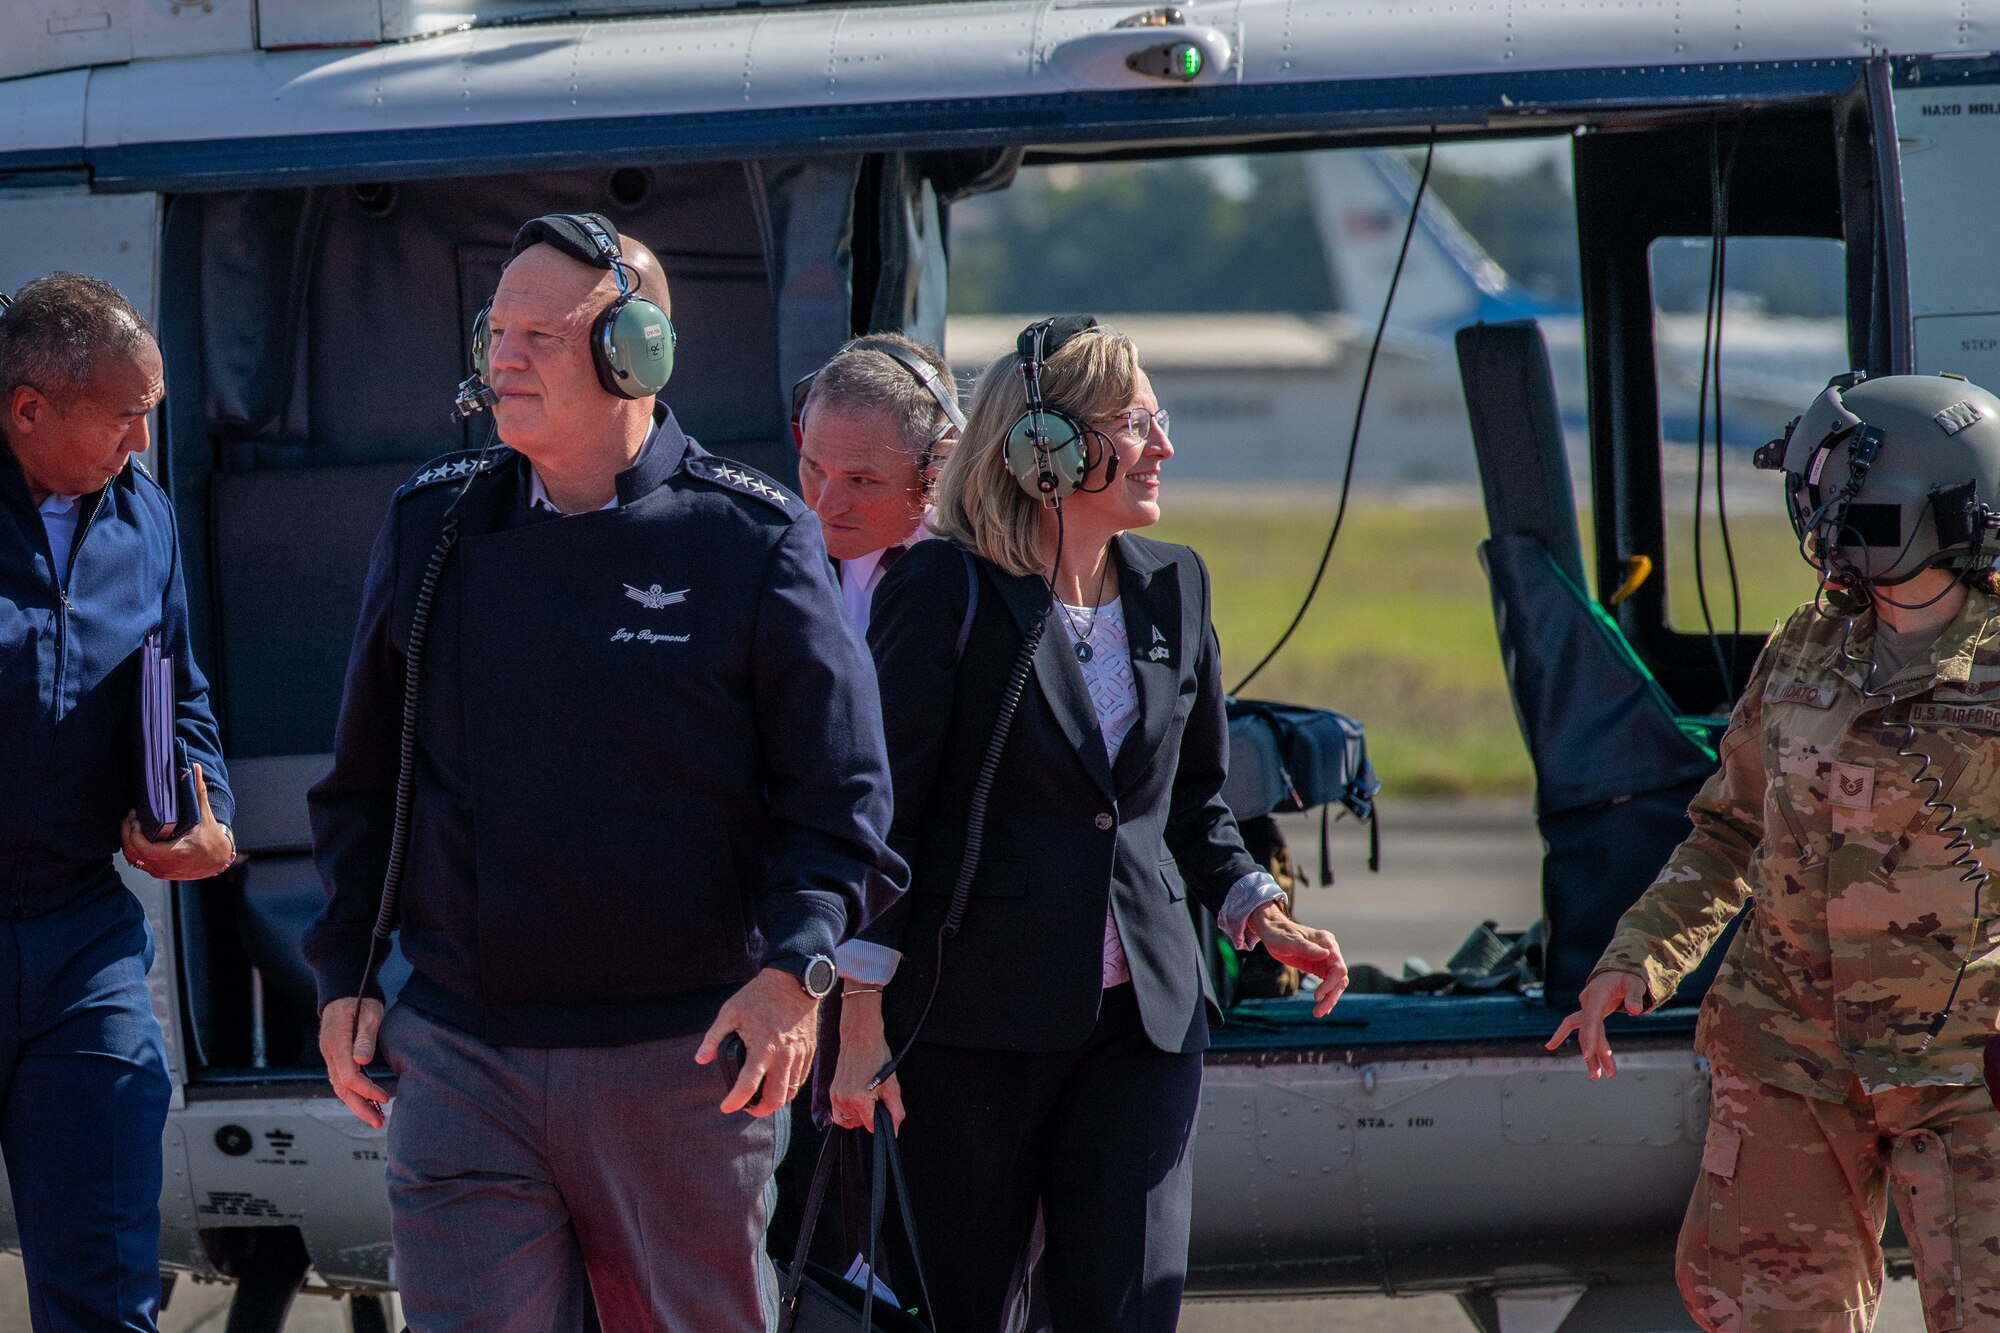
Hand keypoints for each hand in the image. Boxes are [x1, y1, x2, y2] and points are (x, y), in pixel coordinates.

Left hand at [122, 763, 232, 880]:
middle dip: (126, 833)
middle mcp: (166, 866)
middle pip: (133, 852)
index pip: (143, 847)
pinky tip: (136, 836)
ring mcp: (161, 871)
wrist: (218, 860)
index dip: (133, 833)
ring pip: (133, 859)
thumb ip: (198, 793)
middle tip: (130, 817)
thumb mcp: (206, 816)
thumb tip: (194, 769)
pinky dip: (134, 849)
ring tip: (131, 825)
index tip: (135, 817)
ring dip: (128, 842)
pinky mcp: (159, 872)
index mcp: (176, 853)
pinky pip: (138, 862)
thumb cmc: (212, 839)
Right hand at [319, 997, 389, 1127]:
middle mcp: (329, 1052)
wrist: (343, 992)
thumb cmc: (360, 1000)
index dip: (366, 1090)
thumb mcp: (369, 1013)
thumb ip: (366, 1037)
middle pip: (342, 1087)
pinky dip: (354, 1093)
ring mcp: (329, 1056)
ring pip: (340, 1087)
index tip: (385, 1098)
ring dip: (357, 1104)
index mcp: (336, 1041)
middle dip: (360, 1107)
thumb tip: (362, 1062)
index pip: (348, 1075)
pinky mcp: (334, 1057)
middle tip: (379, 1122)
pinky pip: (341, 1080)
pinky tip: (368, 1102)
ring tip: (377, 1117)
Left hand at [696, 968, 819, 1117]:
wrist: (794, 980)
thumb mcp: (730, 1012)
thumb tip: (700, 1059)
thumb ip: (714, 1037)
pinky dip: (789, 1087)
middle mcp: (783, 1056)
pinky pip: (800, 1079)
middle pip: (775, 1099)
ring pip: (790, 1092)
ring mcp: (799, 1055)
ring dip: (775, 1100)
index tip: (726, 1107)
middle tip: (747, 1107)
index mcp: (762, 1049)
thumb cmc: (759, 995)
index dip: (735, 1102)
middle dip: (760, 1109)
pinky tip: (777, 1082)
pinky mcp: (809, 1051)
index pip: (748, 1087)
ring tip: (762, 1096)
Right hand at [828, 991, 904, 1133]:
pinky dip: (848, 1112)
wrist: (861, 1037)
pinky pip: (838, 1114)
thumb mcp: (892, 1086)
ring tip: (866, 1096)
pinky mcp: (831, 1092)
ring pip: (848, 1121)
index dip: (880, 1120)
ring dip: (858, 1115)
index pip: (870, 1126)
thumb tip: (894, 1132)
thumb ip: (895, 1111)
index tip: (883, 1106)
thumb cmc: (878, 1058)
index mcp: (859, 1099)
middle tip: (876, 1098)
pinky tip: (857, 1098)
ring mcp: (835, 1096)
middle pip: (859, 1124)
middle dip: (869, 1116)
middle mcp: (844, 1100)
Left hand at [1250, 901, 1348, 1017]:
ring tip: (1318, 1013)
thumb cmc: (1279, 933)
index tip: (1316, 996)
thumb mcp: (1290, 941)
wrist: (1272, 931)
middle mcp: (1330, 951)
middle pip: (1339, 978)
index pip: (1338, 967)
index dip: (1330, 984)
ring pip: (1336, 982)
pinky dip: (1326, 995)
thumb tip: (1326, 954)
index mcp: (1326, 942)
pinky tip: (1322, 1007)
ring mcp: (1326, 959)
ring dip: (1329, 998)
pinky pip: (1328, 983)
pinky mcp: (1320, 966)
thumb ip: (1307, 948)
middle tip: (1318, 1012)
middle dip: (1331, 996)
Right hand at [1546, 970, 1649, 1079]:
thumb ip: (1634, 996)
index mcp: (1596, 995)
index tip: (1587, 1055)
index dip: (1589, 1036)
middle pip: (1585, 1030)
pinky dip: (1596, 1048)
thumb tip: (1635, 1011)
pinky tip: (1595, 1063)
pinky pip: (1594, 1034)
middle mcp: (1588, 1004)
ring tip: (1598, 1077)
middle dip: (1590, 1053)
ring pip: (1588, 1035)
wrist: (1617, 970)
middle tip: (1596, 1076)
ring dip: (1594, 1055)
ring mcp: (1589, 1010)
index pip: (1590, 1018)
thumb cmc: (1626, 976)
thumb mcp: (1634, 983)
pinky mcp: (1594, 1016)